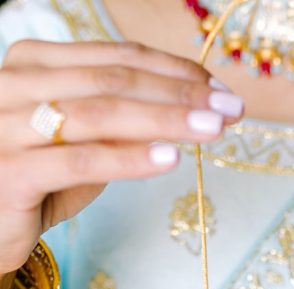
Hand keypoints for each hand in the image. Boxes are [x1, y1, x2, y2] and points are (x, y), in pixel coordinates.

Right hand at [0, 39, 244, 274]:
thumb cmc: (36, 184)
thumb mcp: (82, 146)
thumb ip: (122, 124)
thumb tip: (192, 108)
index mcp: (33, 63)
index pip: (115, 58)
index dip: (173, 70)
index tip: (220, 88)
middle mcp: (16, 85)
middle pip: (113, 80)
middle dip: (179, 92)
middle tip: (230, 107)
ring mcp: (8, 126)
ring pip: (100, 114)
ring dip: (164, 119)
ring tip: (212, 128)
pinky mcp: (12, 172)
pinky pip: (82, 161)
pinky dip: (129, 159)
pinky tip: (170, 159)